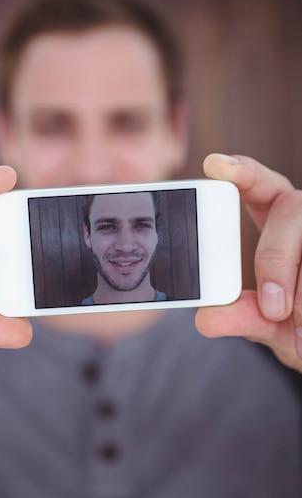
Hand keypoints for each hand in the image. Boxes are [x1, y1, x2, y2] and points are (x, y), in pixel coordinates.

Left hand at [195, 154, 301, 372]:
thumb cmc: (299, 328)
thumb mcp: (271, 327)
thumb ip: (243, 318)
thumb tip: (205, 319)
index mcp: (279, 225)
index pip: (259, 186)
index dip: (242, 171)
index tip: (215, 165)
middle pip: (289, 210)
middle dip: (276, 258)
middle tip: (272, 308)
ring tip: (299, 331)